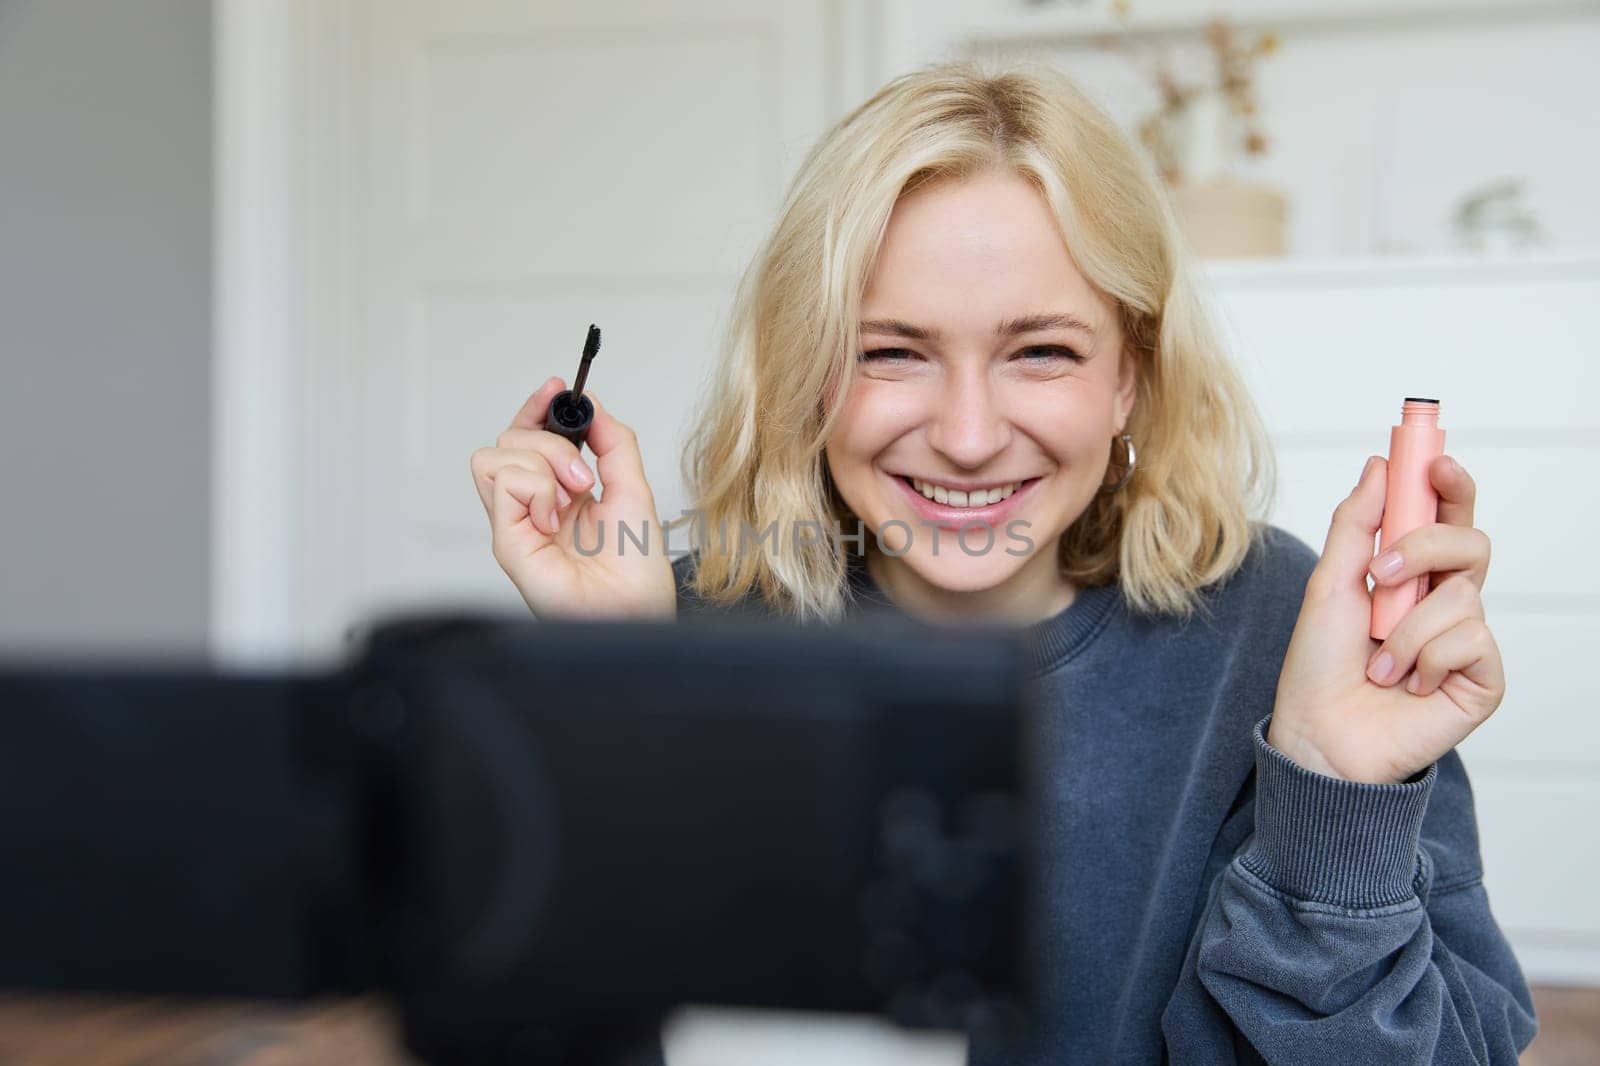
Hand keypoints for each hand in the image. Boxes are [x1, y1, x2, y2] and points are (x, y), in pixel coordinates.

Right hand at [469, 376, 675, 619]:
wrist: (636, 608)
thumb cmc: (637, 568)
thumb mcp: (634, 487)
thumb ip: (613, 442)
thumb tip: (591, 403)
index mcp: (561, 493)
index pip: (529, 438)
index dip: (537, 408)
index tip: (557, 387)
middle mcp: (533, 506)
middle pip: (509, 439)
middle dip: (551, 442)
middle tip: (585, 478)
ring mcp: (516, 523)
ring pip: (494, 455)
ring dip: (542, 463)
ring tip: (572, 498)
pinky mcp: (506, 540)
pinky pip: (502, 482)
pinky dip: (535, 488)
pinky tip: (554, 518)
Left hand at [1267, 454, 1503, 783]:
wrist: (1319, 733)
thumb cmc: (1320, 665)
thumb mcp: (1329, 585)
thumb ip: (1357, 525)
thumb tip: (1380, 464)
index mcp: (1414, 575)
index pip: (1447, 517)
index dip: (1450, 485)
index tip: (1434, 460)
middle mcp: (1446, 601)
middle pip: (1471, 542)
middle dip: (1424, 549)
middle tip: (1380, 574)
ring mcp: (1468, 639)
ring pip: (1463, 596)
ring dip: (1405, 629)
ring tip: (1377, 663)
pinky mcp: (1482, 679)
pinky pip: (1471, 640)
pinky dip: (1426, 659)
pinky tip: (1407, 685)